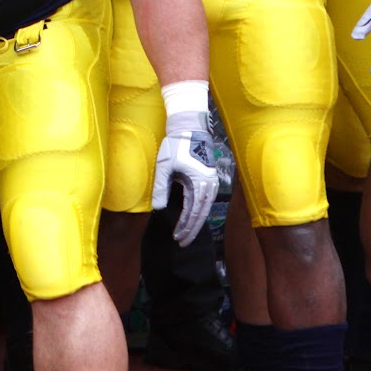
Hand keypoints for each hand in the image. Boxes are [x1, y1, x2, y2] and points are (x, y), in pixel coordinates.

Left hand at [151, 109, 219, 245]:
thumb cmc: (176, 144)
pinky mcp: (210, 177)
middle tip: (182, 243)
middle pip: (202, 214)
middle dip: (192, 230)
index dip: (185, 227)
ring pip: (206, 209)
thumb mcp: (164, 166)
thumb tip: (158, 209)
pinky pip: (206, 200)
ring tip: (186, 234)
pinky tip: (192, 217)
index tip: (177, 237)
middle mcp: (209, 185)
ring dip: (196, 222)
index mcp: (199, 183)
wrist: (190, 127)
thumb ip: (161, 188)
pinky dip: (200, 211)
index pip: (193, 212)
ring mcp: (212, 181)